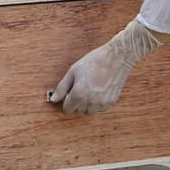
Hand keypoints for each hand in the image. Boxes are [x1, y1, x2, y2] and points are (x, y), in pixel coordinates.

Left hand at [49, 19, 165, 114]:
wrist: (116, 58)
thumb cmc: (94, 61)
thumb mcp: (73, 71)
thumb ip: (62, 87)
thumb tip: (53, 99)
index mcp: (79, 94)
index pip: (67, 108)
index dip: (67, 100)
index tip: (70, 92)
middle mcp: (90, 101)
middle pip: (77, 111)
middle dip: (76, 102)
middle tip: (81, 87)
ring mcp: (101, 103)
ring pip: (89, 111)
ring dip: (86, 104)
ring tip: (90, 88)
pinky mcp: (110, 102)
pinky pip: (99, 109)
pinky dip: (97, 103)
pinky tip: (98, 90)